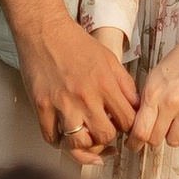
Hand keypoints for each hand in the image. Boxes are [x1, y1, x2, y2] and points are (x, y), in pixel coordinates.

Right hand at [0, 0, 136, 165]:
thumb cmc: (77, 43)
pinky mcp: (42, 106)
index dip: (129, 129)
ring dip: (85, 148)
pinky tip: (64, 137)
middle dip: (108, 140)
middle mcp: (86, 96)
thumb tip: (136, 107)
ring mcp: (62, 103)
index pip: (128, 121)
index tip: (123, 128)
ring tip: (86, 142)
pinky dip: (59, 143)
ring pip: (78, 144)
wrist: (44, 30)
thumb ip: (124, 84)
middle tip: (104, 136)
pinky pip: (51, 138)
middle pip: (105, 136)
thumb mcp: (109, 58)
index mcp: (106, 84)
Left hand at [129, 12, 178, 148]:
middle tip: (157, 130)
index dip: (135, 143)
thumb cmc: (176, 64)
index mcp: (152, 94)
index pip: (140, 131)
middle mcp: (170, 103)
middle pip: (156, 139)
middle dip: (154, 138)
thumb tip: (136, 127)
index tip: (134, 145)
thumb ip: (145, 103)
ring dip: (172, 135)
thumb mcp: (152, 79)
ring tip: (175, 122)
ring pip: (175, 140)